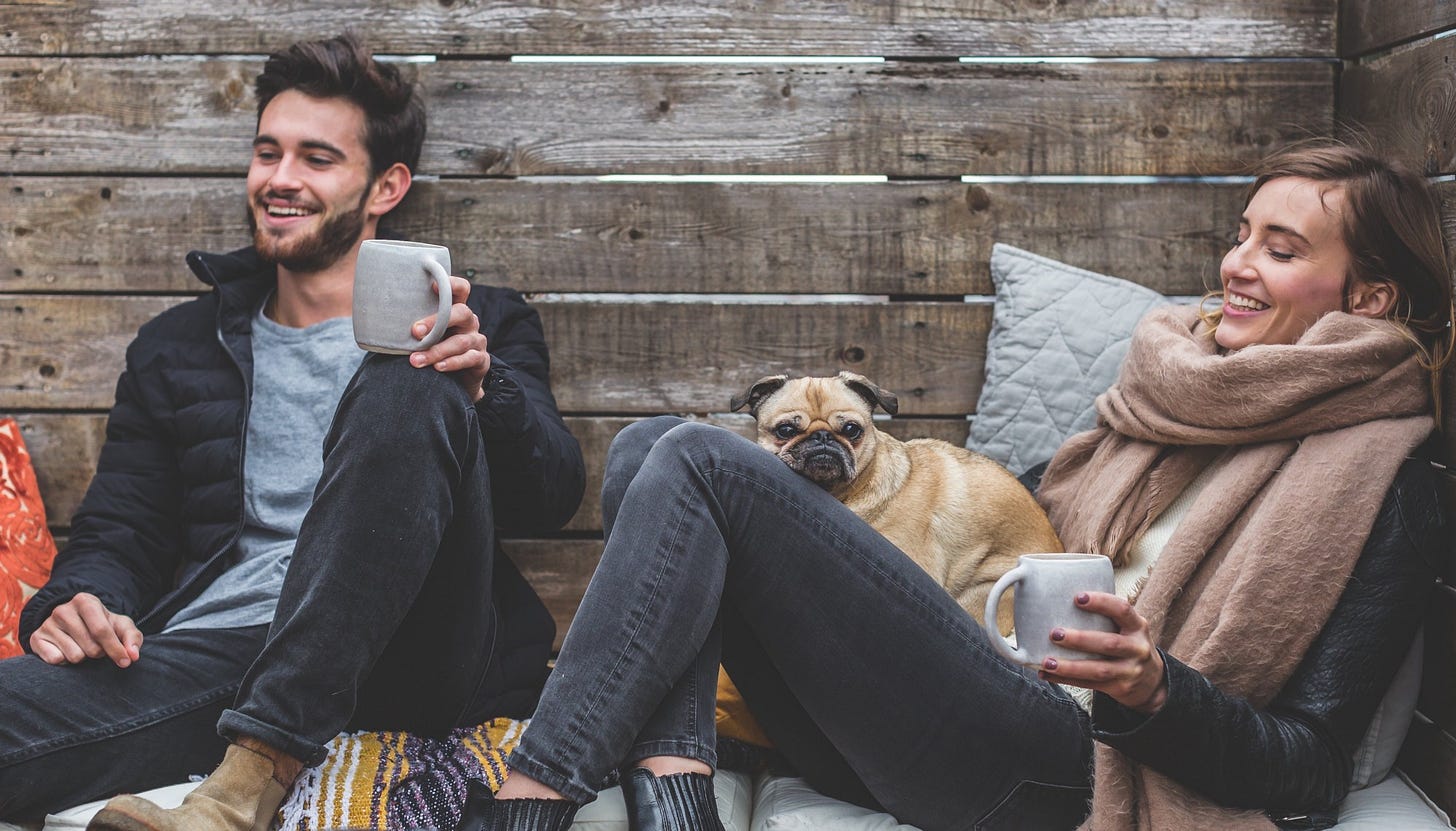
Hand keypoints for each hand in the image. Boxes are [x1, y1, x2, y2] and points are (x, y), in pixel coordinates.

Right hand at [29, 592, 142, 667]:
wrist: (74, 623)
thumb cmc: (102, 625)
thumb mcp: (121, 626)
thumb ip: (132, 638)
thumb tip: (132, 656)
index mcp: (85, 601)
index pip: (102, 630)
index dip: (115, 649)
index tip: (125, 662)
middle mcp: (63, 609)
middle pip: (90, 647)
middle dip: (99, 653)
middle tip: (96, 645)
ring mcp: (47, 623)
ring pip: (74, 656)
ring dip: (83, 657)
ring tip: (82, 646)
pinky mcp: (36, 638)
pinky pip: (56, 660)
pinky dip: (65, 661)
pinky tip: (66, 650)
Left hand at [410, 275, 489, 401]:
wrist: (457, 381)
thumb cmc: (433, 350)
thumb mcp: (424, 334)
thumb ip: (410, 324)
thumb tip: (370, 315)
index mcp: (455, 309)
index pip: (460, 288)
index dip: (450, 283)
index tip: (431, 285)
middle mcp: (469, 321)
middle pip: (461, 312)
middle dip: (436, 321)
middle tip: (414, 332)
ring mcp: (476, 340)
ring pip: (460, 341)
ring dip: (436, 350)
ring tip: (416, 360)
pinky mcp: (481, 360)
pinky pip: (469, 358)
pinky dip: (452, 363)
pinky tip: (437, 368)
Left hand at [1036, 591, 1167, 714]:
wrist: (1152, 682)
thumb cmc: (1129, 646)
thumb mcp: (1129, 629)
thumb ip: (1107, 619)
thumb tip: (1061, 603)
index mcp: (1138, 626)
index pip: (1122, 610)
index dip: (1101, 602)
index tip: (1077, 598)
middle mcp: (1137, 648)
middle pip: (1109, 643)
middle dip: (1080, 639)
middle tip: (1054, 634)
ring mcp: (1130, 671)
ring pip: (1098, 669)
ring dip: (1069, 666)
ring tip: (1047, 662)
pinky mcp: (1120, 688)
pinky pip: (1090, 685)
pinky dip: (1066, 680)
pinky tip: (1047, 674)